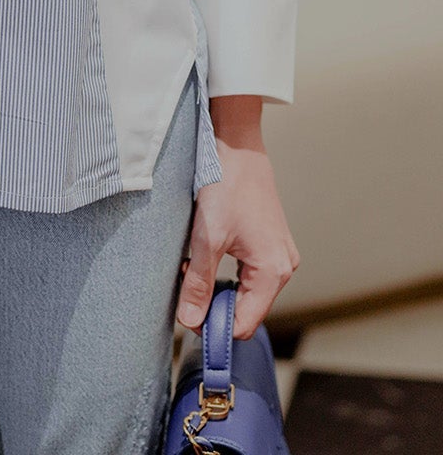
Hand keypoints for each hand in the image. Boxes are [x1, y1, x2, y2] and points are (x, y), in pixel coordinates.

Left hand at [175, 96, 298, 339]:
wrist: (237, 144)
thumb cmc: (226, 184)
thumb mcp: (208, 236)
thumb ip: (199, 282)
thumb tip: (190, 321)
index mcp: (273, 272)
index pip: (243, 325)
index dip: (214, 327)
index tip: (186, 314)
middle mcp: (283, 268)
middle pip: (245, 310)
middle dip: (213, 303)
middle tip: (186, 282)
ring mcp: (278, 255)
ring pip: (244, 292)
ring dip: (216, 286)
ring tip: (193, 264)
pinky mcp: (270, 243)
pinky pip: (247, 274)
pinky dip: (225, 271)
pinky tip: (205, 254)